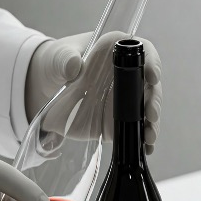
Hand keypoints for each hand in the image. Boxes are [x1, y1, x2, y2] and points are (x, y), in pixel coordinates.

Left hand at [25, 31, 161, 153]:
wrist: (46, 86)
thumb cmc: (56, 63)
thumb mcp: (57, 57)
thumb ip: (65, 59)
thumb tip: (74, 65)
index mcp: (117, 52)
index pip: (144, 52)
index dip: (152, 63)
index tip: (152, 76)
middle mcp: (126, 75)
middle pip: (150, 86)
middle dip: (154, 101)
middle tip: (151, 114)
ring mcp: (125, 100)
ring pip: (146, 110)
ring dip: (151, 124)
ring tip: (149, 136)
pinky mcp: (118, 121)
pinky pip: (135, 130)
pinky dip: (142, 140)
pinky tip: (145, 149)